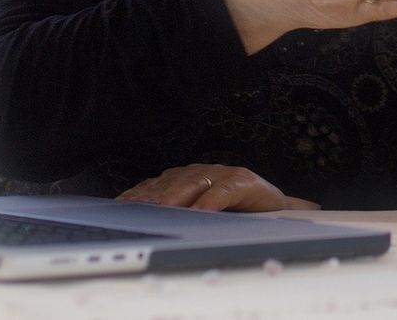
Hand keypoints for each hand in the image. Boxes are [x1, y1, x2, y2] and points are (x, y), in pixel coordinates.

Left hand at [115, 164, 318, 212]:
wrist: (275, 208)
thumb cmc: (235, 212)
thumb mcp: (202, 213)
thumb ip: (178, 213)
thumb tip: (147, 225)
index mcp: (187, 178)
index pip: (157, 184)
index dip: (139, 193)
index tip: (121, 206)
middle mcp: (201, 172)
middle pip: (171, 183)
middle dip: (152, 196)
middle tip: (136, 210)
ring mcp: (222, 173)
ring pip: (193, 183)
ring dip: (176, 197)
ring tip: (162, 210)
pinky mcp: (242, 181)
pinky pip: (222, 190)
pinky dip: (210, 201)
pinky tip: (200, 211)